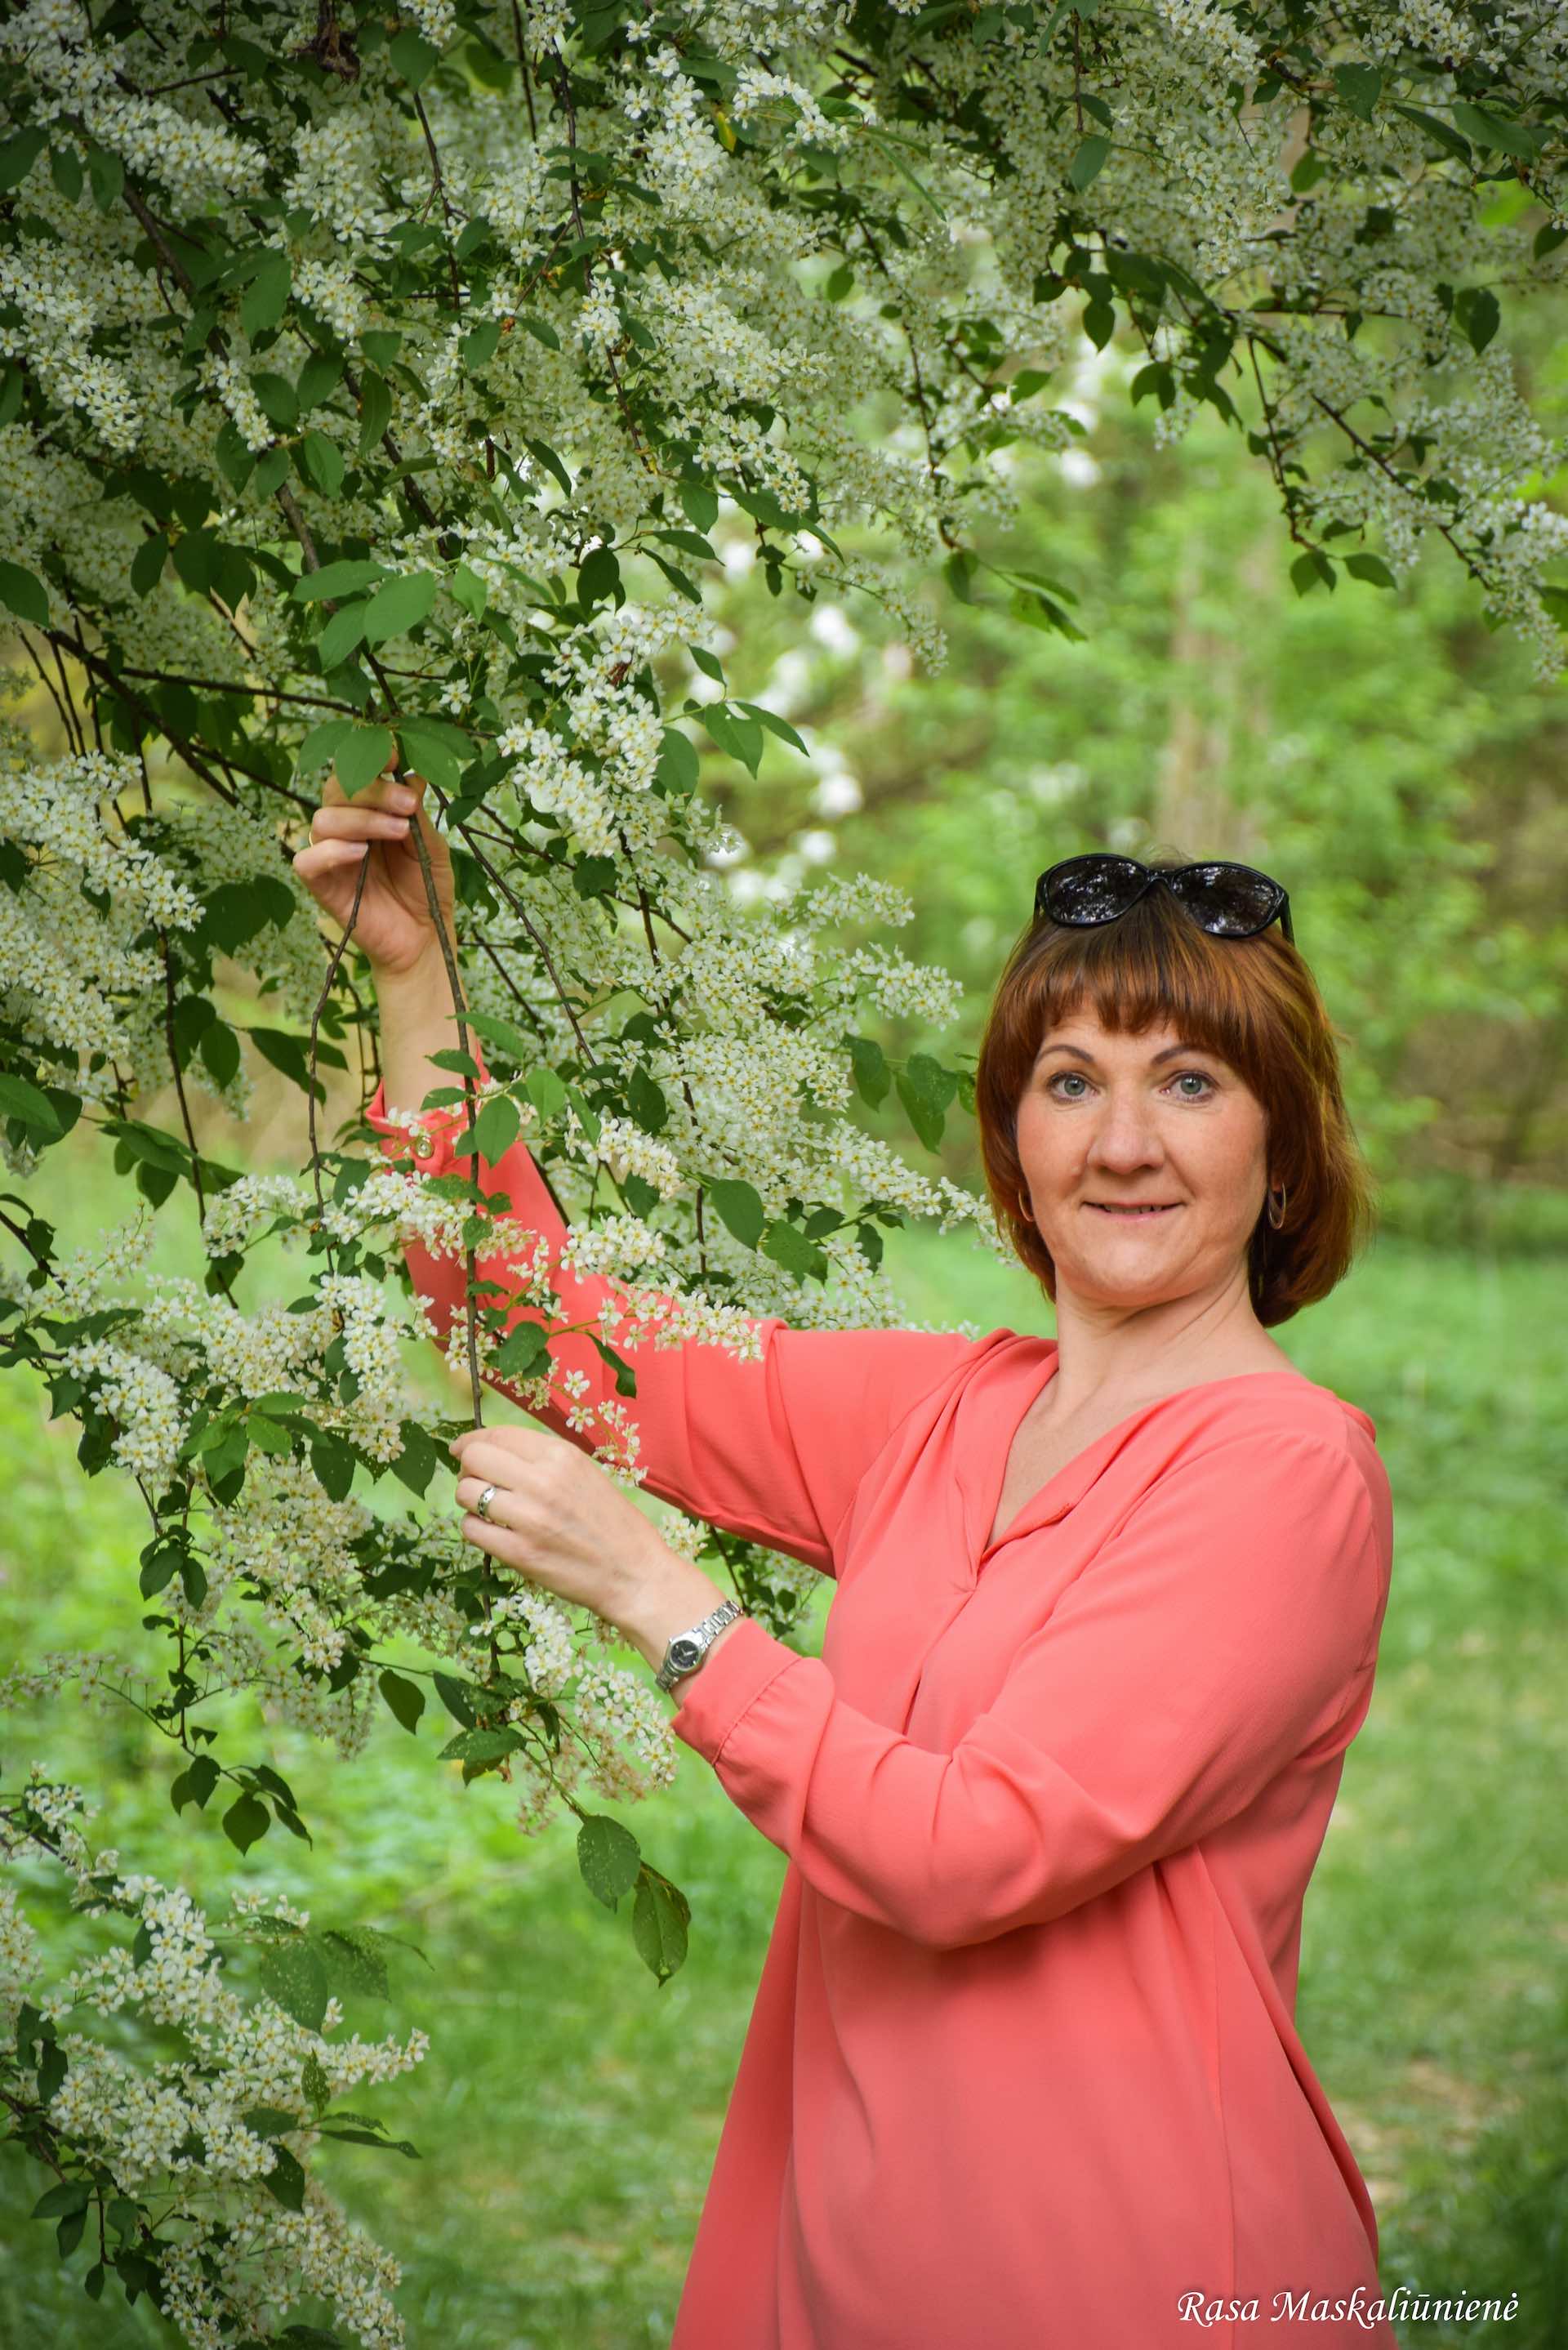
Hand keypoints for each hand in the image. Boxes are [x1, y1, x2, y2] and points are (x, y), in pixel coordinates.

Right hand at [294, 747, 454, 976]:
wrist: (426, 939)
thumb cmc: (427, 889)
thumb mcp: (431, 846)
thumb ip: (418, 814)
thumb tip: (414, 775)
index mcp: (370, 812)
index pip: (355, 774)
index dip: (370, 760)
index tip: (396, 755)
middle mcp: (346, 828)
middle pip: (336, 789)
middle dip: (373, 790)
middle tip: (408, 804)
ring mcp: (331, 856)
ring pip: (323, 819)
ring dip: (362, 819)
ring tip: (398, 832)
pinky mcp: (321, 886)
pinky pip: (307, 860)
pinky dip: (332, 851)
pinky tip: (361, 854)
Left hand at [449, 1424, 684, 1633]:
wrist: (634, 1574)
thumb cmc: (612, 1523)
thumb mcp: (584, 1474)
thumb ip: (542, 1459)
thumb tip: (493, 1449)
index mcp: (561, 1456)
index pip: (497, 1435)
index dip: (471, 1441)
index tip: (463, 1450)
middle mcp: (543, 1481)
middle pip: (474, 1458)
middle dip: (467, 1467)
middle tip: (475, 1481)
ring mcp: (529, 1518)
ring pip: (466, 1493)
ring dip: (469, 1500)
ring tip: (488, 1510)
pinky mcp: (519, 1553)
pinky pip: (472, 1530)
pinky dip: (476, 1530)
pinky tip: (493, 1533)